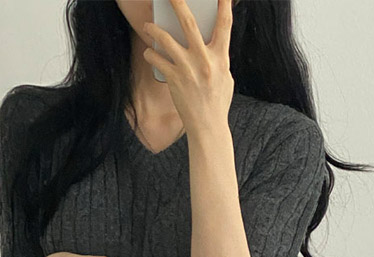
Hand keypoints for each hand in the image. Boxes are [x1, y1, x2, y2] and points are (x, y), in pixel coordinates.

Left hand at [142, 0, 234, 134]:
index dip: (224, 5)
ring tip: (148, 26)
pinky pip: (158, 60)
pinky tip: (149, 53)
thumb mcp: (225, 78)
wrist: (208, 126)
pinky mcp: (174, 79)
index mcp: (221, 57)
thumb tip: (207, 45)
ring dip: (155, 30)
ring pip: (167, 40)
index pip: (225, 25)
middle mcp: (204, 60)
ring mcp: (188, 68)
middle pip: (189, 23)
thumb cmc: (217, 103)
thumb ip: (217, 59)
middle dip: (179, 4)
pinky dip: (151, 54)